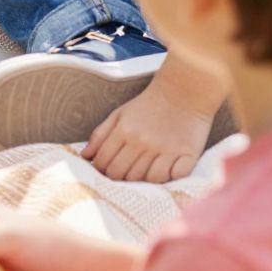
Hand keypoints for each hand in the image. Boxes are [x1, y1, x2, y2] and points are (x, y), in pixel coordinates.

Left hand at [84, 76, 216, 184]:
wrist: (183, 90)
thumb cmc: (148, 105)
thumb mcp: (119, 114)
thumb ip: (100, 135)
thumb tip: (85, 157)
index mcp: (124, 131)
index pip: (103, 163)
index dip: (102, 169)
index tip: (108, 168)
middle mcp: (143, 142)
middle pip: (122, 175)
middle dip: (120, 177)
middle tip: (127, 171)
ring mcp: (165, 149)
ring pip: (146, 180)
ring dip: (143, 179)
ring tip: (145, 169)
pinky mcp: (186, 153)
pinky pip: (171, 177)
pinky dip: (168, 177)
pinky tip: (166, 168)